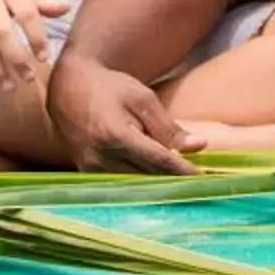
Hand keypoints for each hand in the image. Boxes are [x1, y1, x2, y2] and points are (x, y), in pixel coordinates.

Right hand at [48, 59, 204, 175]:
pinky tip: (157, 182)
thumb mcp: (142, 99)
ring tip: (182, 184)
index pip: (158, 161)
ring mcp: (91, 170)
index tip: (206, 181)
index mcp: (116, 135)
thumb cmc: (110, 88)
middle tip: (200, 186)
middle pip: (148, 178)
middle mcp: (101, 158)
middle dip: (174, 182)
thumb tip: (199, 146)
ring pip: (134, 186)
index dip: (184, 172)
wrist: (68, 88)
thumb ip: (169, 127)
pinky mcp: (87, 175)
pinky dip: (139, 184)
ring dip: (158, 186)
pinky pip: (119, 185)